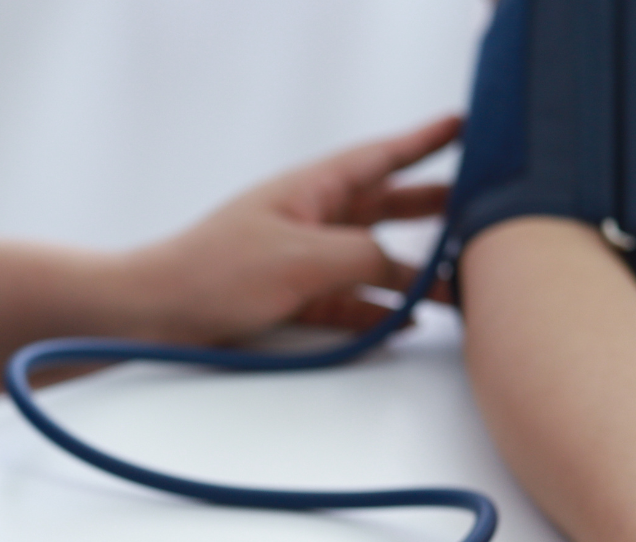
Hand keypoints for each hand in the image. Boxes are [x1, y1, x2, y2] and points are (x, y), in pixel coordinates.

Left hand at [125, 114, 459, 342]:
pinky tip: (406, 322)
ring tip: (460, 283)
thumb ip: (366, 259)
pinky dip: (379, 311)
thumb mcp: (303, 259)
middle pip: (388, 209)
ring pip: (374, 262)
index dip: (427, 141)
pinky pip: (351, 303)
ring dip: (414, 274)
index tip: (467, 125)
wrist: (153, 318)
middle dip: (435, 209)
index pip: (382, 157)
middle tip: (481, 206)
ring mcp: (302, 262)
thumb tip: (409, 273)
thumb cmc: (213, 274)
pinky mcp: (292, 302)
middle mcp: (311, 220)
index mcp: (312, 189)